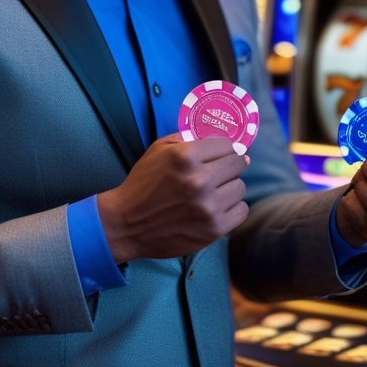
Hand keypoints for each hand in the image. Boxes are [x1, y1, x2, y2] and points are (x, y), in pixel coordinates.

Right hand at [98, 133, 249, 263]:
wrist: (126, 224)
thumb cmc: (143, 184)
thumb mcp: (159, 150)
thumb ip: (189, 139)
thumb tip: (221, 137)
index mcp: (185, 157)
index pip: (227, 144)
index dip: (224, 149)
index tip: (221, 155)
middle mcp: (199, 181)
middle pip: (238, 164)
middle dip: (229, 165)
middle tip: (220, 172)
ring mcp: (208, 207)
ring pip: (240, 187)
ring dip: (229, 187)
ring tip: (214, 192)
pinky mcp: (213, 229)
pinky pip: (241, 211)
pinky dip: (232, 208)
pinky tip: (217, 207)